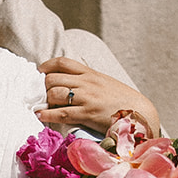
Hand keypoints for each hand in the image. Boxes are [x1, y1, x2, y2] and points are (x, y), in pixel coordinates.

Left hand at [38, 57, 161, 137]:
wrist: (140, 113)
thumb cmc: (122, 100)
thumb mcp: (104, 83)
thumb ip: (87, 81)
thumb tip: (67, 84)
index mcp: (91, 73)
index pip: (63, 62)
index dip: (47, 66)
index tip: (39, 72)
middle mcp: (87, 83)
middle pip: (53, 79)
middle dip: (42, 86)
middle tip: (38, 94)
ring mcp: (86, 98)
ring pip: (54, 93)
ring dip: (43, 100)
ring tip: (40, 105)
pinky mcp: (87, 114)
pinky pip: (61, 113)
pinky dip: (47, 114)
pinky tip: (41, 115)